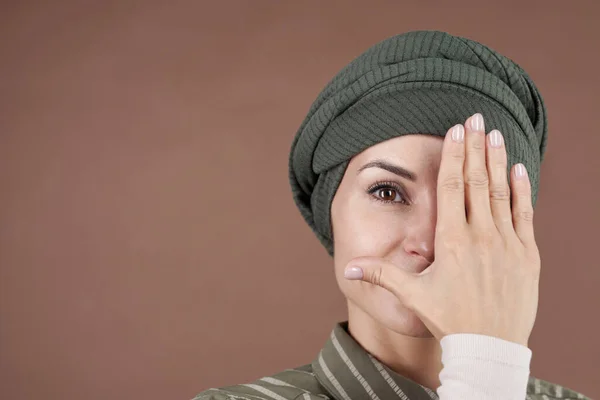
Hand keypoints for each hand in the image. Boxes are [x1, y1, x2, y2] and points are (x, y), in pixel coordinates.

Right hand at [343, 113, 539, 346]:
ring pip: (500, 193)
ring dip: (497, 161)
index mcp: (452, 241)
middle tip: (475, 118)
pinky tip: (519, 169)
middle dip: (474, 147)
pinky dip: (521, 190)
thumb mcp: (412, 294)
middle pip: (476, 182)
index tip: (455, 131)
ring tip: (495, 134)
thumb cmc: (449, 319)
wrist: (489, 347)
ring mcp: (507, 244)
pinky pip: (524, 214)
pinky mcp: (527, 256)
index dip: (453, 157)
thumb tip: (348, 267)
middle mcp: (481, 236)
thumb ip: (380, 275)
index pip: (451, 188)